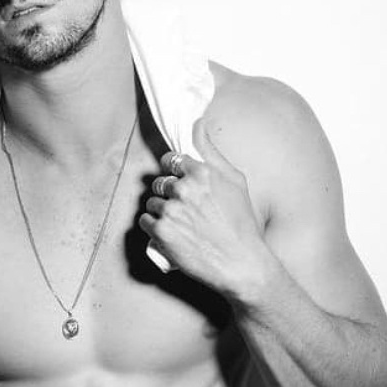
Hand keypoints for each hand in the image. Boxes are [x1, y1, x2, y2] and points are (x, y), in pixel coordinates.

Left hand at [138, 119, 271, 299]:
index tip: (180, 185)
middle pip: (159, 183)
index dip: (174, 173)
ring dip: (161, 212)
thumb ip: (211, 151)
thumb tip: (198, 122)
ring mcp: (171, 211)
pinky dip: (154, 228)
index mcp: (201, 172)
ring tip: (181, 225)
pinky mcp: (162, 232)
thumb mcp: (235, 180)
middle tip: (186, 212)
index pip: (170, 161)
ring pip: (151, 203)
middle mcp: (184, 189)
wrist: (241, 263)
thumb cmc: (242, 223)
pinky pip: (145, 222)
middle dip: (168, 195)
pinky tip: (170, 234)